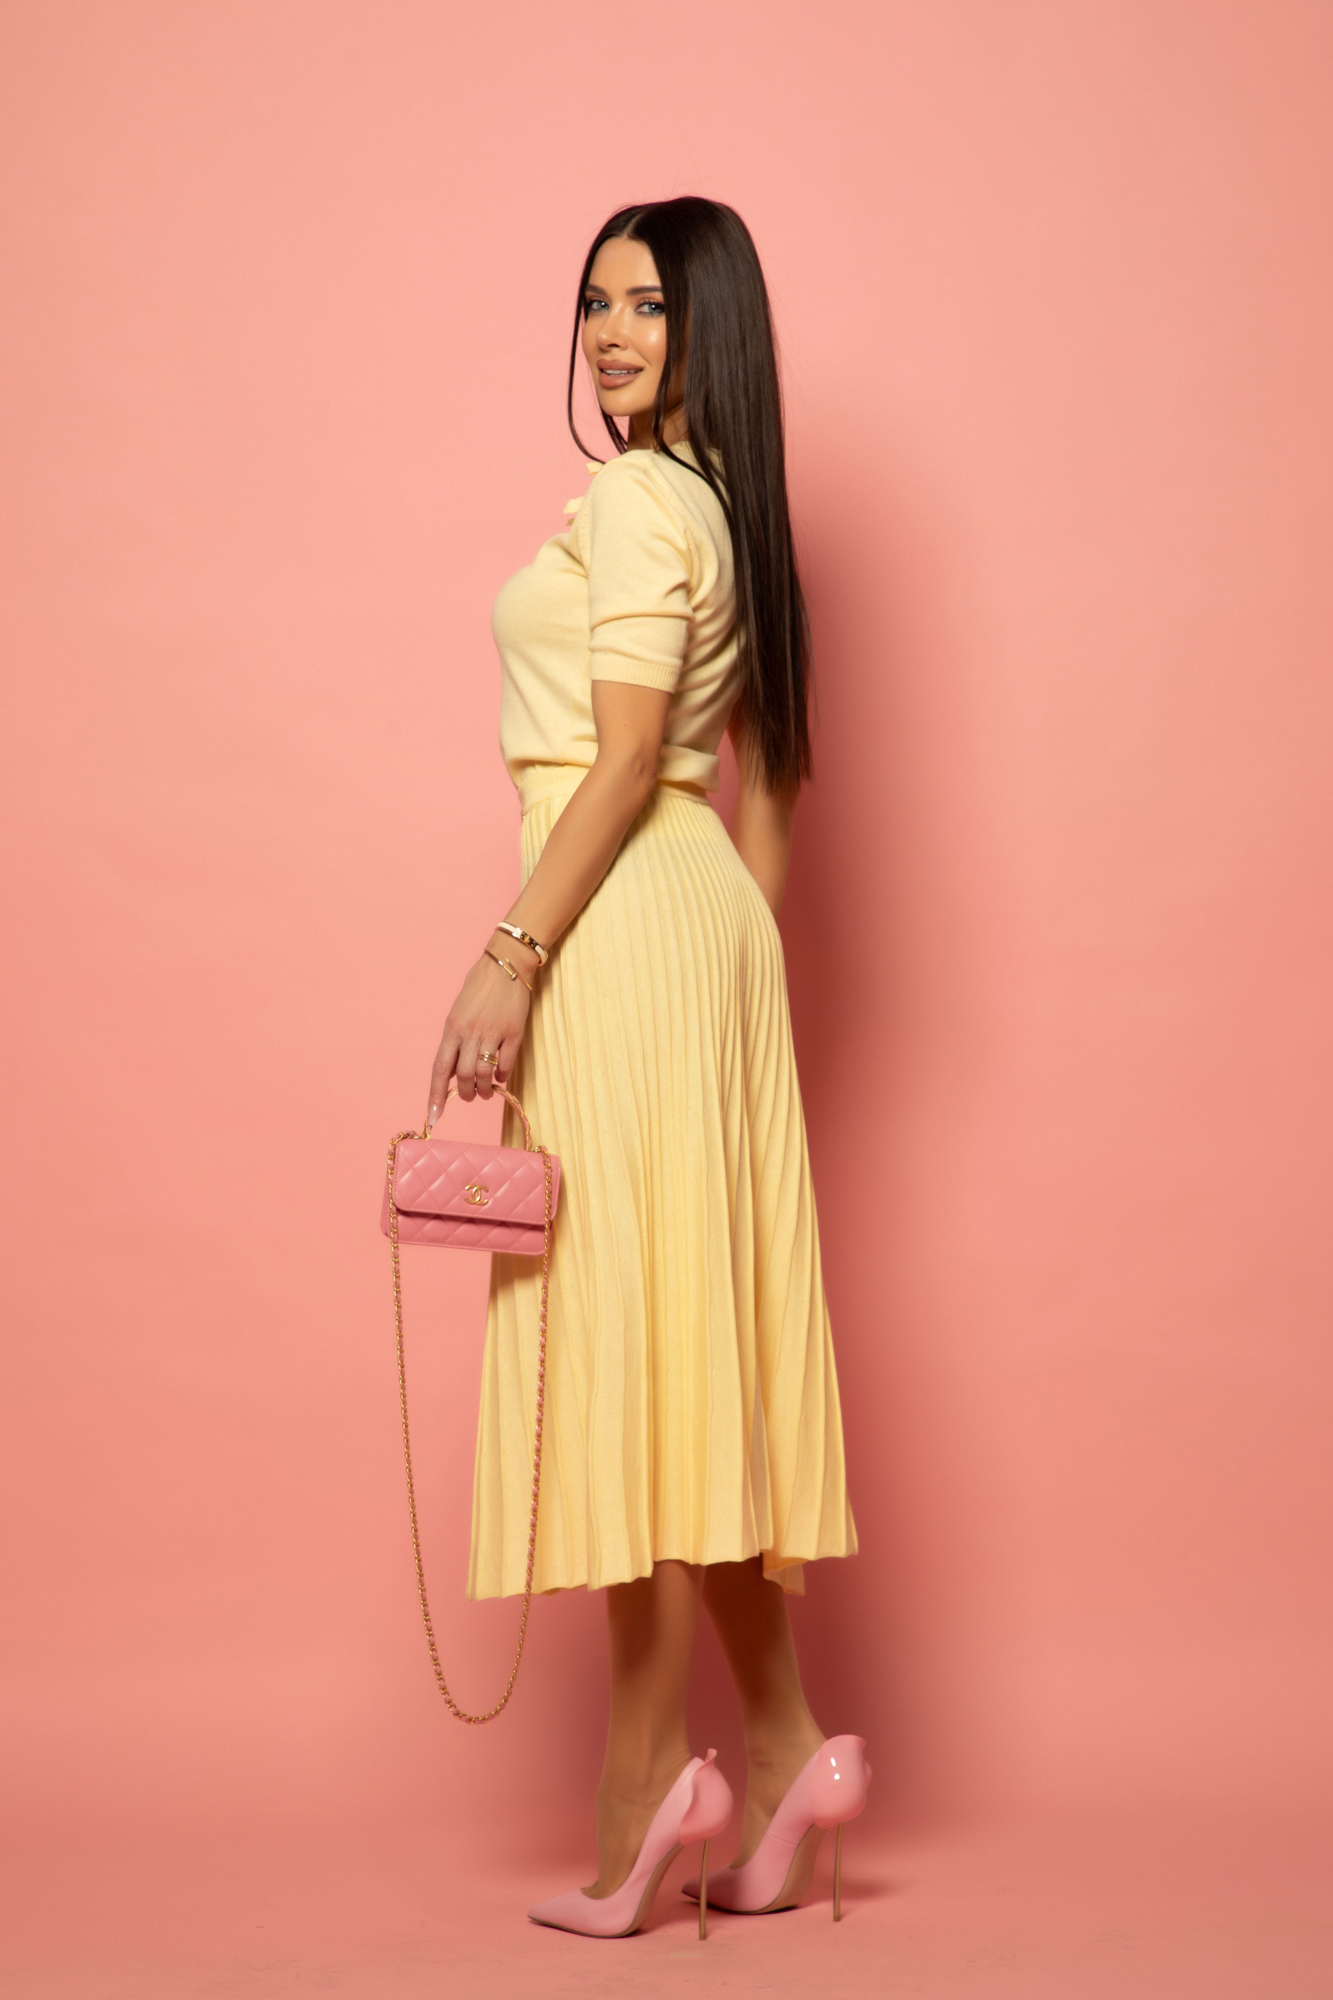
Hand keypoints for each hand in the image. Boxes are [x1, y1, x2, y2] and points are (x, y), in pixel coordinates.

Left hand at [428, 952, 530, 1120]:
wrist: (506, 965)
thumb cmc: (479, 987)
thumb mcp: (458, 1012)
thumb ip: (455, 1041)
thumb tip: (453, 1071)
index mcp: (453, 1028)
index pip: (440, 1068)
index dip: (436, 1095)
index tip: (434, 1117)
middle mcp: (471, 1033)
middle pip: (464, 1076)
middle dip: (465, 1094)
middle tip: (469, 1096)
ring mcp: (493, 1034)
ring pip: (485, 1075)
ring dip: (484, 1089)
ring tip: (485, 1092)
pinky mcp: (514, 1033)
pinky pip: (505, 1064)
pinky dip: (501, 1076)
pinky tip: (500, 1076)